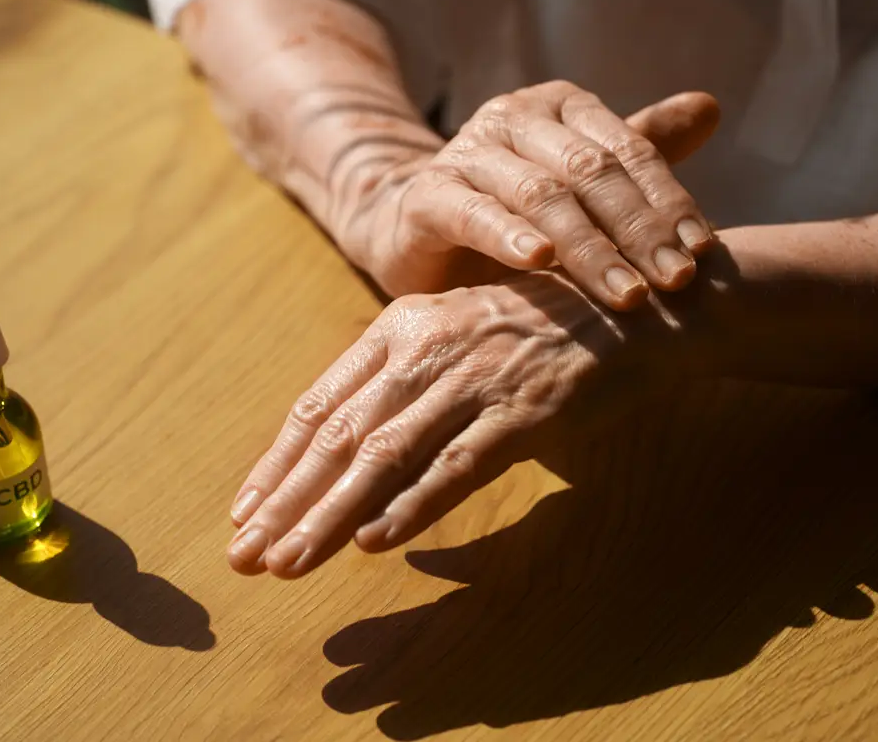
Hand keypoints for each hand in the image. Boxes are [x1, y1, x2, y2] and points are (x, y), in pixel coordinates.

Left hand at [226, 271, 700, 577]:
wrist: (634, 313)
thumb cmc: (537, 332)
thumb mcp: (455, 340)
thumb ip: (401, 386)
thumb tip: (351, 455)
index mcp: (398, 329)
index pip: (319, 405)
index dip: (277, 463)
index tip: (243, 513)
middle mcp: (426, 350)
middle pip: (339, 437)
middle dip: (286, 503)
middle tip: (244, 557)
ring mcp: (474, 379)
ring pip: (385, 457)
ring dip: (331, 516)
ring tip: (289, 564)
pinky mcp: (524, 412)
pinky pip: (458, 466)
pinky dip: (413, 505)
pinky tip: (375, 542)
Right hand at [338, 84, 720, 307]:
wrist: (417, 233)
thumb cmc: (514, 212)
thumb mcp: (581, 184)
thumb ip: (640, 151)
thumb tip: (711, 106)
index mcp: (561, 107)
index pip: (628, 150)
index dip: (669, 200)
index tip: (703, 252)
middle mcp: (514, 118)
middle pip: (589, 171)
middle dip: (639, 229)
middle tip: (676, 281)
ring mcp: (467, 153)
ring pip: (539, 195)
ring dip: (588, 247)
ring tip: (626, 292)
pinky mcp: (427, 196)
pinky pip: (473, 213)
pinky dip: (508, 236)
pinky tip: (539, 262)